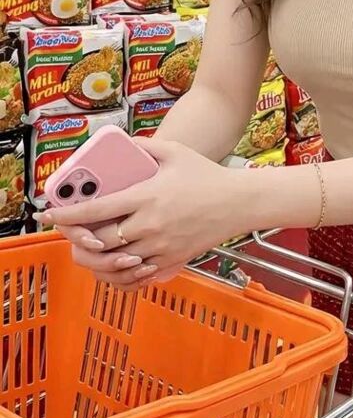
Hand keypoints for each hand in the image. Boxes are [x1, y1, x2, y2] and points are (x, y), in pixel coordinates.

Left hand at [44, 137, 251, 287]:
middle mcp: (149, 225)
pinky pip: (138, 274)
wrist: (238, 202)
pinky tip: (115, 262)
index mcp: (146, 196)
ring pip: (116, 262)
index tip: (49, 214)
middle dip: (78, 240)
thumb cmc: (206, 175)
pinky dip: (121, 271)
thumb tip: (118, 143)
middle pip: (100, 242)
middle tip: (70, 233)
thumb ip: (143, 146)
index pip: (96, 210)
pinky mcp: (172, 260)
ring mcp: (160, 246)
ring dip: (97, 258)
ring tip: (88, 248)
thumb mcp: (174, 152)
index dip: (67, 215)